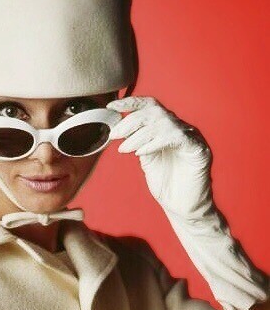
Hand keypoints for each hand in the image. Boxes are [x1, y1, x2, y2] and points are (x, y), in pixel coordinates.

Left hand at [107, 96, 213, 218]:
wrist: (182, 207)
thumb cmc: (165, 183)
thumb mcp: (145, 158)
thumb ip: (136, 141)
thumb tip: (119, 129)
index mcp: (166, 127)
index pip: (149, 106)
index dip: (130, 103)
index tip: (111, 106)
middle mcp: (180, 128)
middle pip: (154, 111)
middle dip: (130, 121)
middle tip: (114, 135)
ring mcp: (191, 136)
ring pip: (162, 122)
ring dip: (138, 135)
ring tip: (125, 149)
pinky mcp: (199, 149)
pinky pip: (175, 137)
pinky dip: (154, 143)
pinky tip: (141, 152)